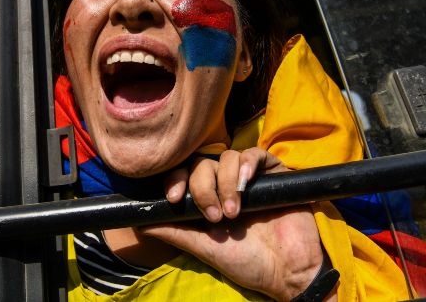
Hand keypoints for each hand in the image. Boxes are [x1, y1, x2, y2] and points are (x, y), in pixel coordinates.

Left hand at [140, 147, 332, 300]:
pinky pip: (256, 154)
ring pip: (227, 158)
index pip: (184, 174)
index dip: (175, 179)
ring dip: (226, 183)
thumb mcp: (203, 247)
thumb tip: (138, 219)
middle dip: (202, 188)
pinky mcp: (274, 173)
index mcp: (207, 198)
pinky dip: (247, 163)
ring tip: (234, 212)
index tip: (173, 198)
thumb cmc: (246, 262)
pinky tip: (245, 180)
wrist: (286, 273)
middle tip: (215, 216)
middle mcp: (226, 184)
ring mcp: (250, 178)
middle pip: (202, 164)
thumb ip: (174, 230)